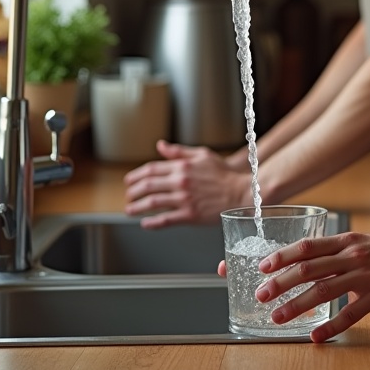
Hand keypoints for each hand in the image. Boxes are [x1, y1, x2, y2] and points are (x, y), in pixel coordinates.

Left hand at [124, 140, 248, 227]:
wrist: (241, 192)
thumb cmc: (223, 174)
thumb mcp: (203, 155)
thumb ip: (179, 152)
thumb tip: (160, 146)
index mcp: (183, 166)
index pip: (151, 169)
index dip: (136, 175)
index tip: (129, 181)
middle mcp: (181, 182)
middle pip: (148, 185)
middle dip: (133, 192)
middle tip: (128, 196)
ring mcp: (184, 199)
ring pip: (152, 203)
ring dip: (137, 207)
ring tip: (130, 210)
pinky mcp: (189, 215)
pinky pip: (165, 220)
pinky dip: (152, 223)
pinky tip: (145, 224)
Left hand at [251, 231, 369, 342]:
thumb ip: (347, 250)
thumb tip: (323, 259)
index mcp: (351, 240)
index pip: (309, 245)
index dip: (283, 256)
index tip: (263, 266)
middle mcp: (355, 255)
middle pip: (309, 267)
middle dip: (280, 282)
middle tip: (260, 294)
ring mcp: (367, 275)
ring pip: (323, 291)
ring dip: (296, 305)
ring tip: (277, 317)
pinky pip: (350, 314)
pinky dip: (330, 326)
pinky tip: (316, 337)